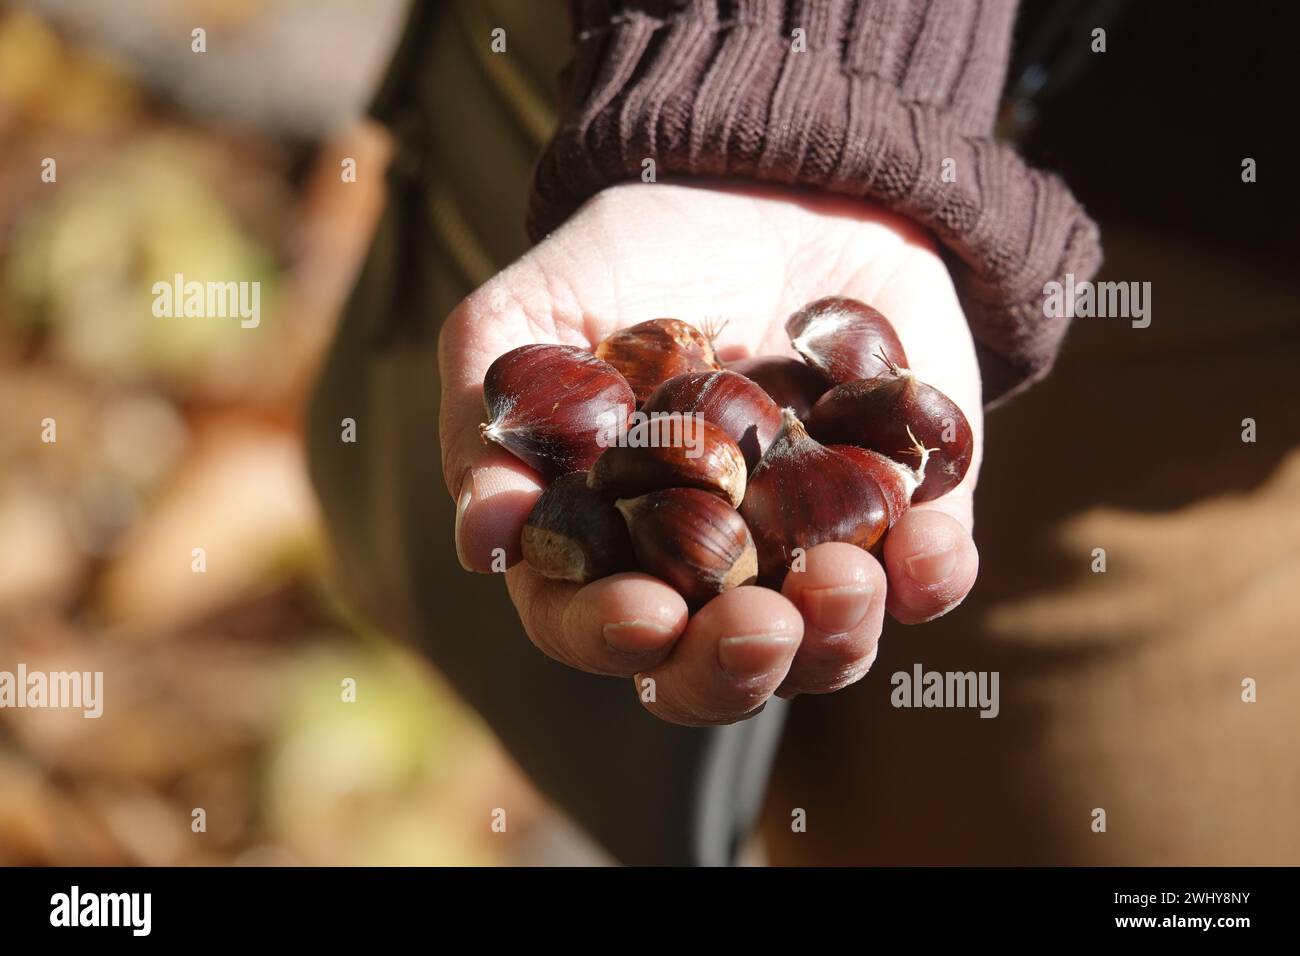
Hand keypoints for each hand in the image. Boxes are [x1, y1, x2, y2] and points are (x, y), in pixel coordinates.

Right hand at [440, 181, 981, 725]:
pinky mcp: (905, 508)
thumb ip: (493, 415)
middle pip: (715, 668)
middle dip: (734, 668)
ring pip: (827, 645)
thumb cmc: (635, 252)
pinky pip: (926, 574)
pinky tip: (928, 549)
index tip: (644, 613)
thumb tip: (481, 543)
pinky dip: (931, 577)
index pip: (597, 624)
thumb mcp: (532, 309)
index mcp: (611, 536)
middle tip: (758, 625)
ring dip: (838, 635)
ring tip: (844, 577)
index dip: (612, 638)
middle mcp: (710, 564)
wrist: (774, 180)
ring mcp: (808, 544)